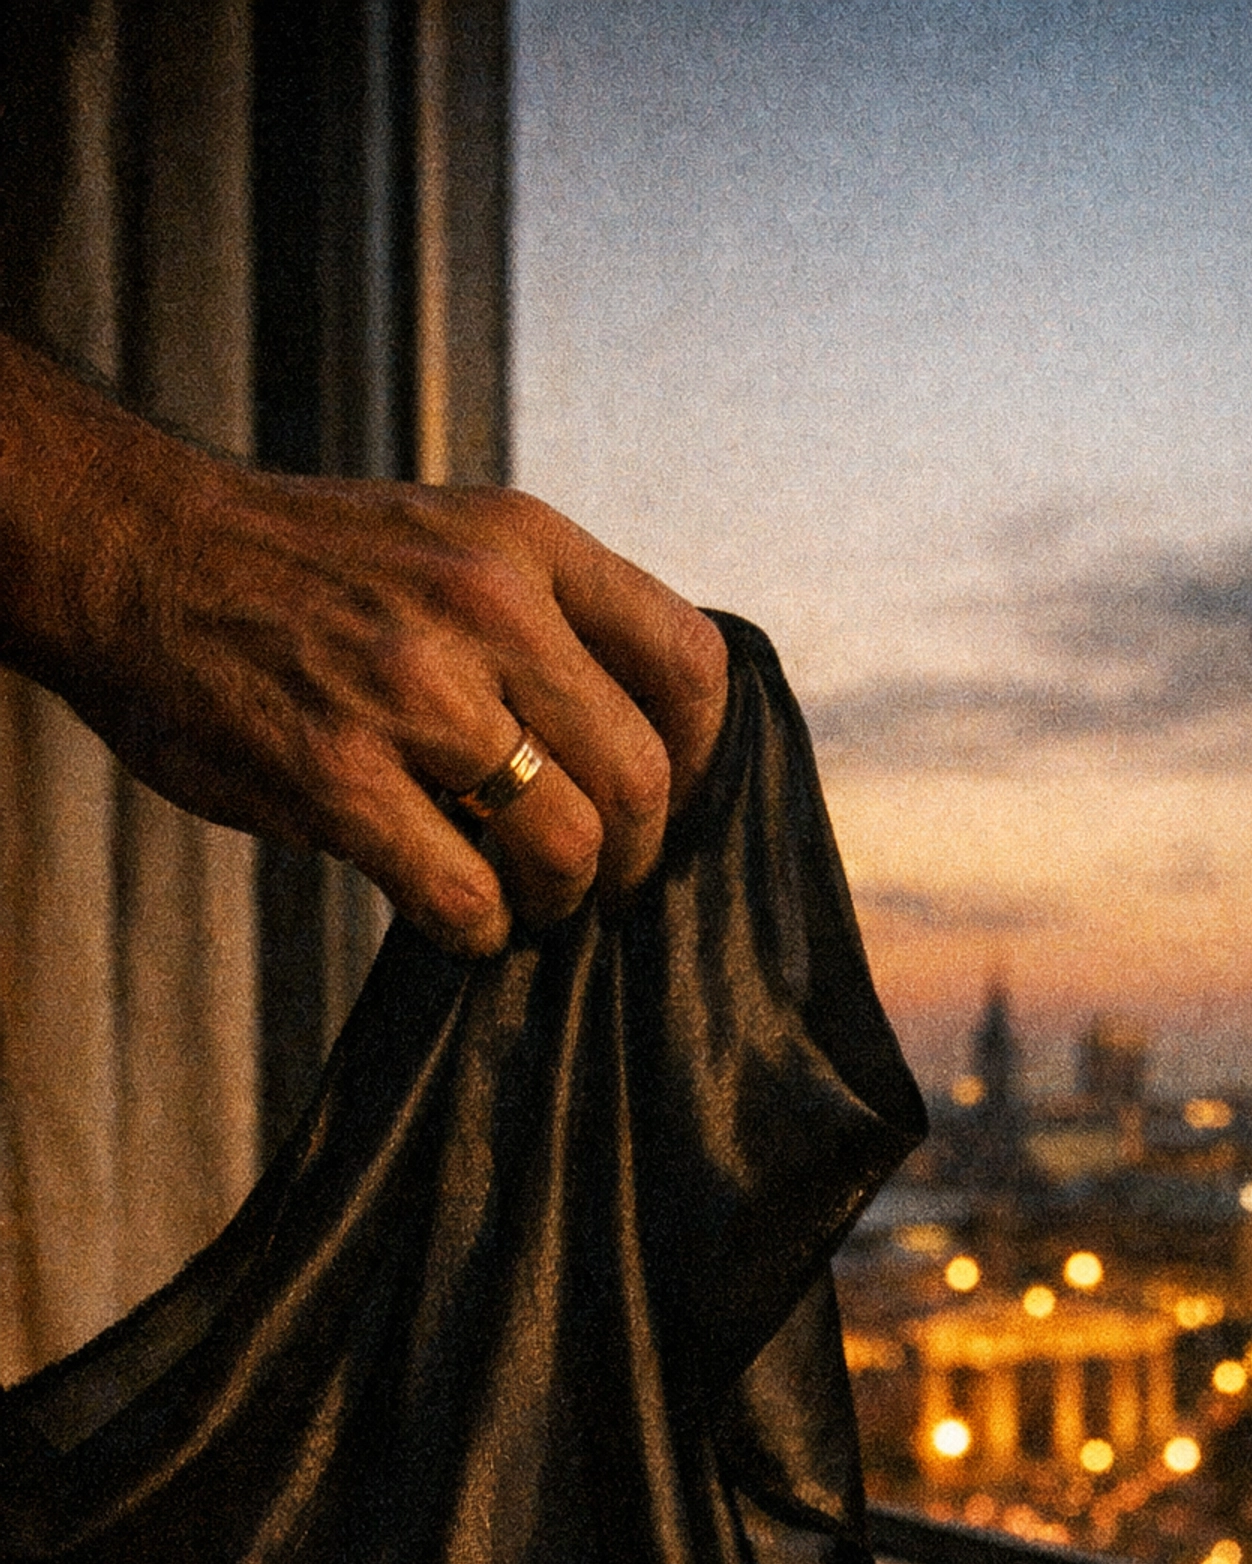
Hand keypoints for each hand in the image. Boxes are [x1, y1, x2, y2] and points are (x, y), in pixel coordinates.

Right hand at [0, 336, 728, 953]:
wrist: (144, 554)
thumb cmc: (302, 569)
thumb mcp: (450, 542)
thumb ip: (546, 626)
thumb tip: (633, 748)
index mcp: (526, 542)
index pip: (689, 662)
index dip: (702, 759)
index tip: (675, 800)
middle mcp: (485, 605)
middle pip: (640, 777)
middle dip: (634, 859)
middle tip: (602, 883)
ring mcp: (411, 692)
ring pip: (566, 844)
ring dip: (557, 900)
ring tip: (525, 903)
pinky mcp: (338, 776)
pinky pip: (463, 893)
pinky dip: (478, 929)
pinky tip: (459, 918)